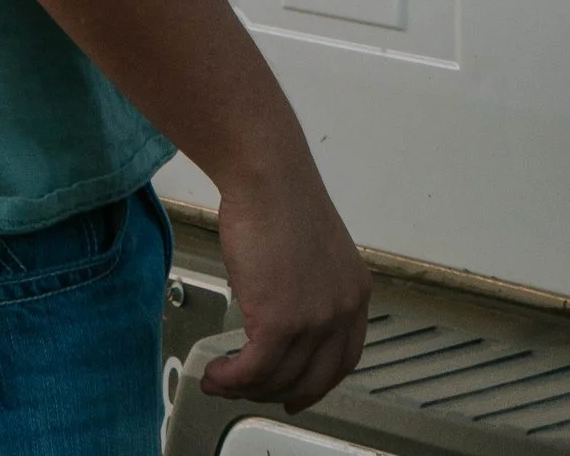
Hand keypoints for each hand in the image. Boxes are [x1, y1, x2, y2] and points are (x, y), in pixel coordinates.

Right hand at [207, 153, 371, 413]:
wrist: (267, 175)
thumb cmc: (281, 199)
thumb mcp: (314, 254)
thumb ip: (311, 292)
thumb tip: (284, 326)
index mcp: (355, 292)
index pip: (344, 360)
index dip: (317, 384)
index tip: (297, 394)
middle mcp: (342, 309)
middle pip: (311, 379)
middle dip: (275, 393)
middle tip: (248, 391)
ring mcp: (314, 319)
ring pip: (277, 379)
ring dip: (243, 388)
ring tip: (220, 379)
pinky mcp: (280, 322)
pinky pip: (252, 372)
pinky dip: (229, 380)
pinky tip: (215, 374)